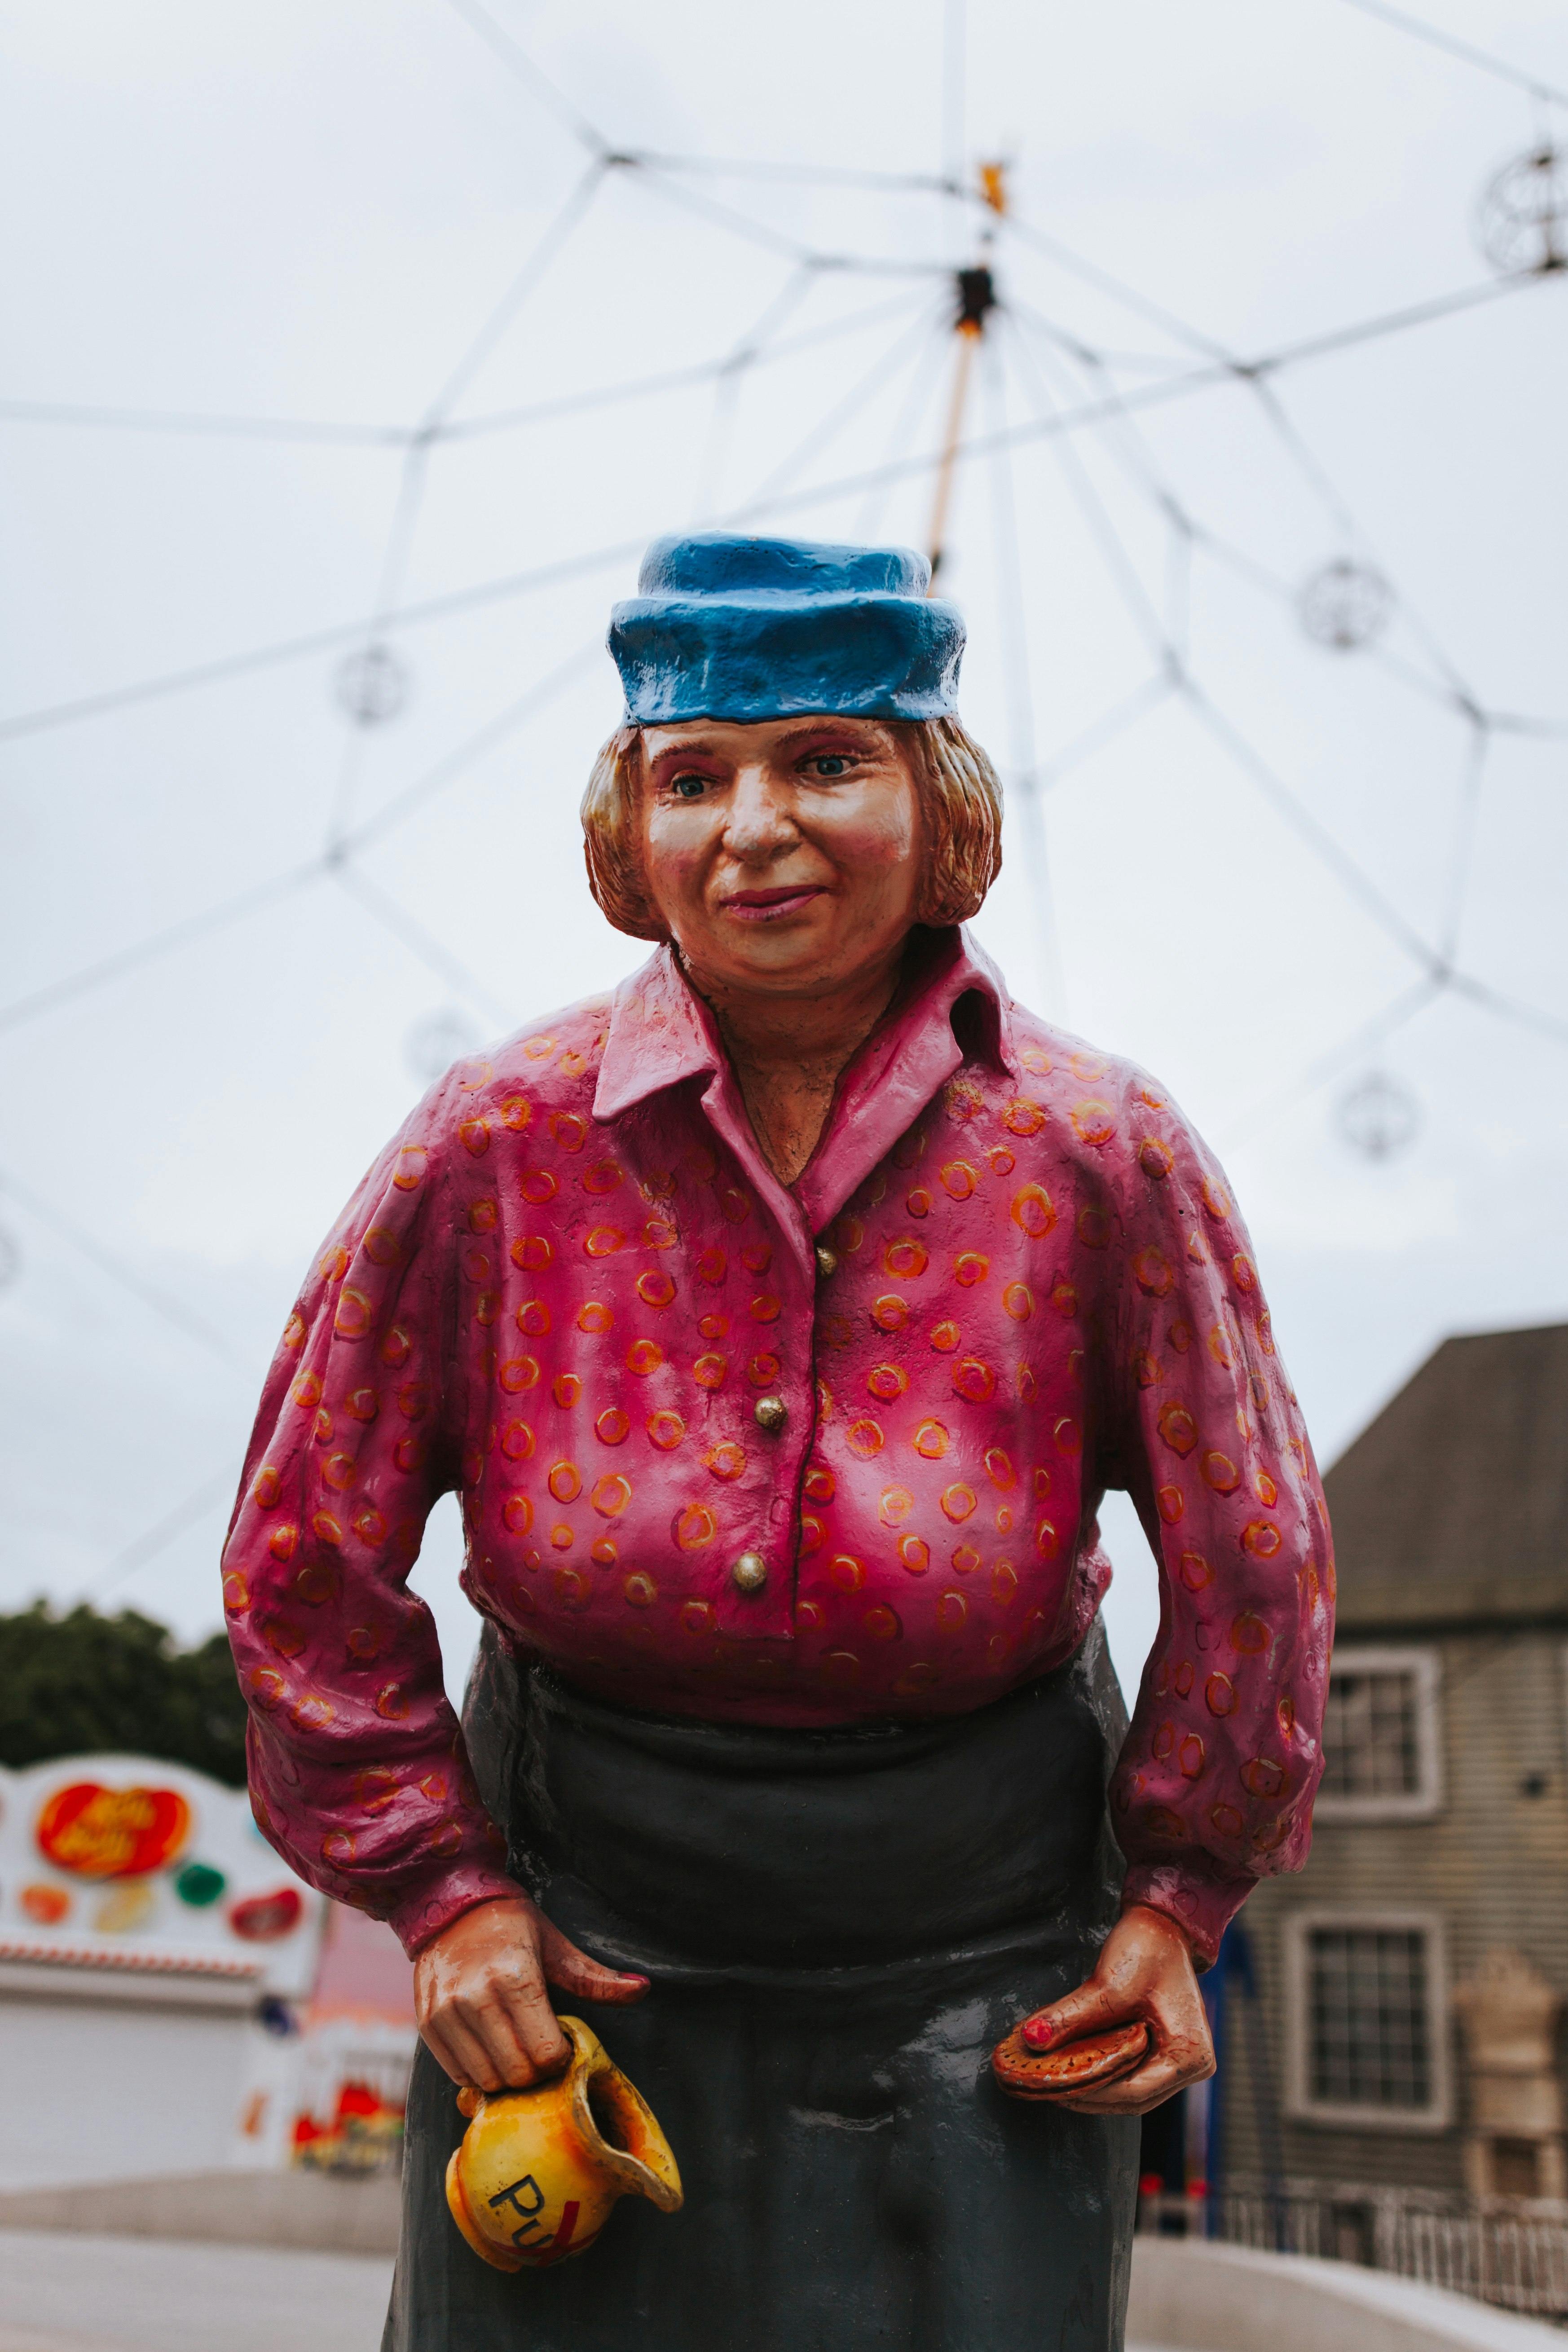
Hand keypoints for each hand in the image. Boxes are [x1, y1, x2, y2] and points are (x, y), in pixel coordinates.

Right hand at [414, 1894, 648, 2091]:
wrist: (448, 1905)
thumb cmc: (510, 1925)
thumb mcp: (556, 1946)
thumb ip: (595, 1978)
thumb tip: (642, 1988)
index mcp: (515, 1977)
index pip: (546, 2053)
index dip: (560, 2055)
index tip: (560, 2038)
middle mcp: (477, 1998)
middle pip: (518, 2073)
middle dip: (536, 2069)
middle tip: (539, 2045)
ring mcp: (447, 2014)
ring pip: (487, 2080)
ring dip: (506, 2074)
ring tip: (514, 2044)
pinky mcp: (428, 2024)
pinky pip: (459, 2074)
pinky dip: (478, 2071)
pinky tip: (489, 2045)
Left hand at [1011, 1902, 1214, 2114]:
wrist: (1163, 1926)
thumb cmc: (1146, 1950)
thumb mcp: (1107, 1986)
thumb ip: (1070, 2017)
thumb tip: (1031, 2039)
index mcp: (1190, 2056)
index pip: (1134, 2092)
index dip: (1091, 2095)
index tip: (1054, 2090)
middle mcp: (1194, 2066)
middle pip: (1134, 2098)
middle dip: (1091, 2096)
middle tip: (1050, 2089)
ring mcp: (1184, 2061)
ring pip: (1134, 2091)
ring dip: (1097, 2088)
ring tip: (1058, 2081)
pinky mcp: (1169, 2052)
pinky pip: (1136, 2074)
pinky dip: (1107, 2072)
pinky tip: (1079, 2065)